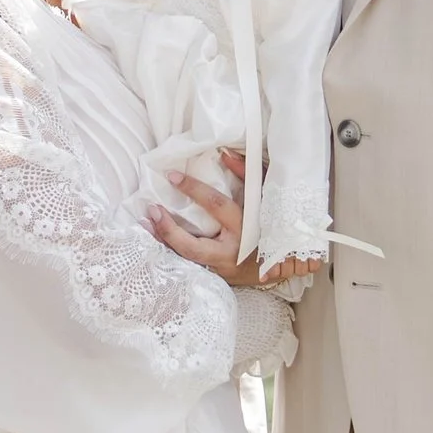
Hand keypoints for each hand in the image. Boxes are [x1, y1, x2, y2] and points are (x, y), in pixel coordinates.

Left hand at [149, 154, 309, 287]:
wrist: (286, 263)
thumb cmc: (276, 224)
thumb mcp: (266, 195)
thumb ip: (247, 174)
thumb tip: (224, 155)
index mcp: (246, 228)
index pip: (216, 206)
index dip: (193, 189)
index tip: (172, 176)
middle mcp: (231, 252)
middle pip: (192, 246)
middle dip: (169, 229)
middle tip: (152, 210)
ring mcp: (222, 268)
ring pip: (186, 259)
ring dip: (164, 241)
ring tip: (146, 223)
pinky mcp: (217, 276)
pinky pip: (190, 263)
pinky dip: (173, 250)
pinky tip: (157, 239)